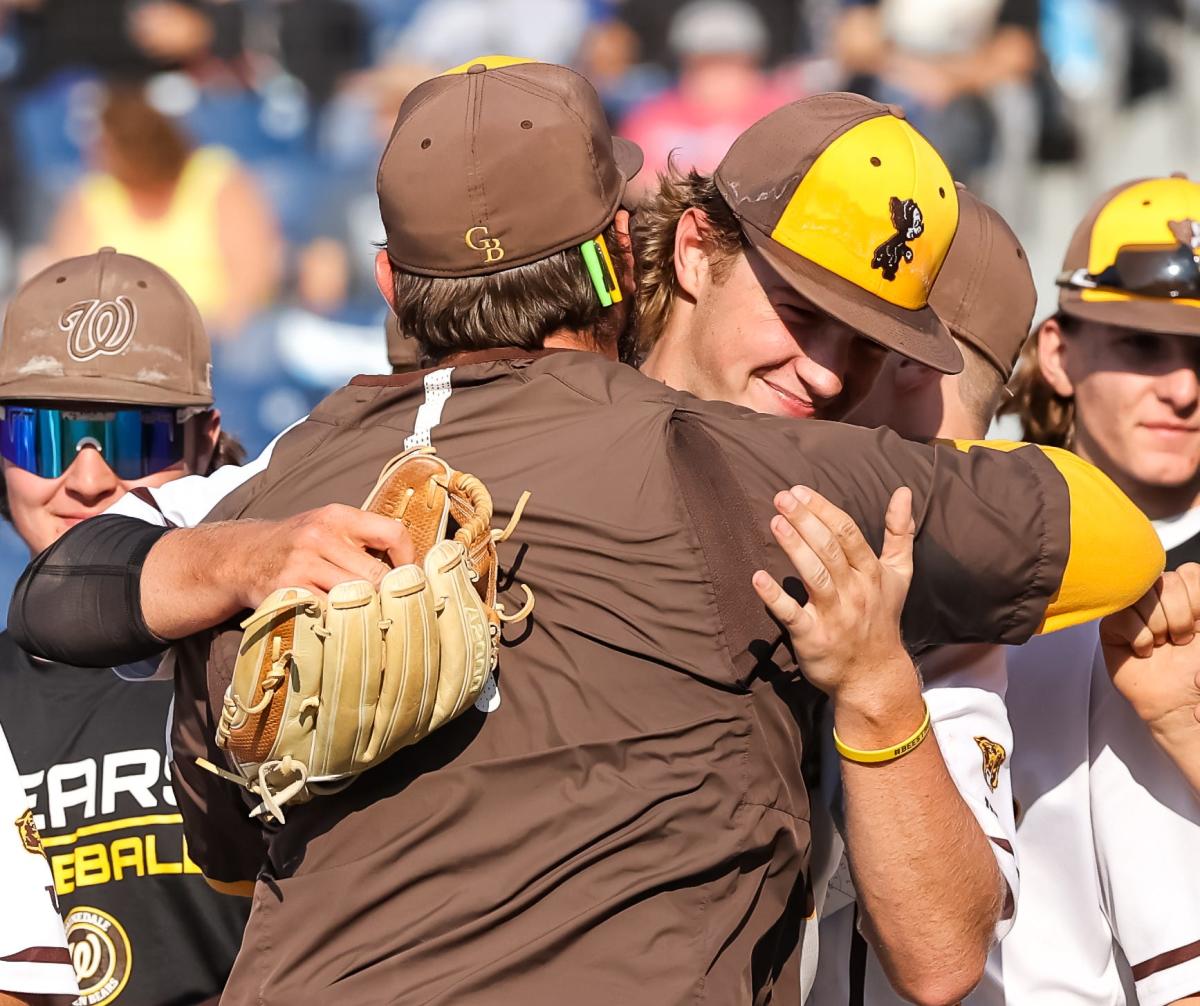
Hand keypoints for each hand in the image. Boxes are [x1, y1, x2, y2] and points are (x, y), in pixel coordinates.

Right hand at [225, 504, 415, 609]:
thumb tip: (414, 572)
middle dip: (389, 596)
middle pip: (376, 575)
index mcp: (338, 516)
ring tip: (375, 623)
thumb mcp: (328, 528)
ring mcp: (300, 565)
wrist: (239, 558)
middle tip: (398, 612)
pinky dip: (340, 625)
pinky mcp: (286, 593)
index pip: (393, 533)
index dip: (410, 560)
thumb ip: (365, 541)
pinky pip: (327, 615)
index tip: (413, 580)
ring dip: (367, 614)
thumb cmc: (297, 546)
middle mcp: (319, 536)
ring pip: (354, 598)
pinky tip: (344, 628)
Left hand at [752, 486, 914, 699]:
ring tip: (775, 523)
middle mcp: (855, 591)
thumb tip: (905, 492)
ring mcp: (835, 615)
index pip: (848, 533)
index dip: (823, 510)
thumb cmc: (881, 618)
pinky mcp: (813, 638)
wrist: (875, 675)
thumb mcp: (899, 574)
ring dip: (794, 547)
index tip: (800, 491)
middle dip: (806, 520)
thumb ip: (900, 533)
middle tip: (781, 498)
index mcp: (872, 573)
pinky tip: (757, 578)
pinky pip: (793, 615)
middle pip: (830, 549)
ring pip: (814, 576)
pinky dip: (775, 597)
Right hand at [1100, 564, 1199, 736]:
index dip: (1195, 597)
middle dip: (1179, 616)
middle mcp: (1163, 601)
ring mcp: (1136, 612)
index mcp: (1191, 598)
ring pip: (1141, 594)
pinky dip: (1138, 638)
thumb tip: (1192, 577)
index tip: (1199, 623)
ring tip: (1162, 644)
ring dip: (1158, 627)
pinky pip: (1121, 616)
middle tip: (1180, 639)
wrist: (1178, 707)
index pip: (1190, 573)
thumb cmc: (1197, 678)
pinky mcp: (1114, 627)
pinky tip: (1145, 650)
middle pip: (1165, 580)